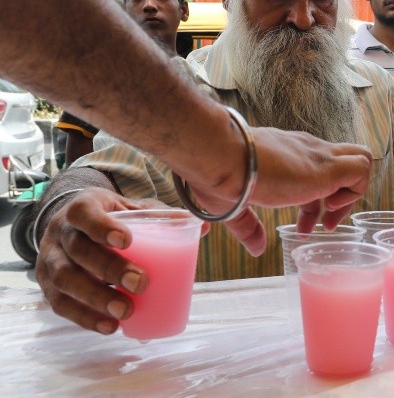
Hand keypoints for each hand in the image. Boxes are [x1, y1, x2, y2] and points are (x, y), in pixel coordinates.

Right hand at [35, 188, 163, 333]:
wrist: (74, 228)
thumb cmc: (112, 218)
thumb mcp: (134, 209)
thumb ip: (163, 216)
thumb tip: (204, 226)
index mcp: (83, 207)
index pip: (84, 212)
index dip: (101, 226)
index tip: (127, 240)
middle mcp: (61, 232)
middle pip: (78, 250)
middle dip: (109, 268)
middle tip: (141, 283)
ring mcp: (50, 260)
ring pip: (65, 280)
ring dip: (96, 299)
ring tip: (126, 311)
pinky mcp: (49, 287)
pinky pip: (61, 305)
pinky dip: (84, 318)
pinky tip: (110, 327)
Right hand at [191, 127, 371, 235]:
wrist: (220, 155)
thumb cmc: (219, 176)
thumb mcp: (235, 207)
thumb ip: (248, 227)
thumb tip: (256, 248)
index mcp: (288, 156)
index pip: (316, 175)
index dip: (315, 203)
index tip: (305, 226)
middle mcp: (308, 151)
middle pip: (345, 164)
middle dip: (342, 196)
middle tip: (325, 223)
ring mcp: (319, 156)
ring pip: (360, 159)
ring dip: (352, 192)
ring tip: (329, 216)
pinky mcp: (327, 166)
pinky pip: (361, 169)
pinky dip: (354, 192)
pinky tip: (327, 210)